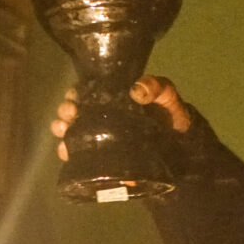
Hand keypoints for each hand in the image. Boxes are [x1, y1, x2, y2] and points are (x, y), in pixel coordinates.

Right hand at [49, 77, 192, 160]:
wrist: (181, 146)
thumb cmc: (170, 114)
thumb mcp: (166, 94)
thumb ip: (156, 87)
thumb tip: (136, 91)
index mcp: (111, 98)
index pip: (85, 92)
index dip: (74, 93)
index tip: (73, 97)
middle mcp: (101, 116)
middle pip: (73, 111)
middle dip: (65, 111)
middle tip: (69, 114)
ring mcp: (100, 137)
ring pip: (71, 131)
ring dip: (61, 129)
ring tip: (63, 131)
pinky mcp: (102, 156)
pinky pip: (79, 154)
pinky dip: (67, 151)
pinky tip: (65, 151)